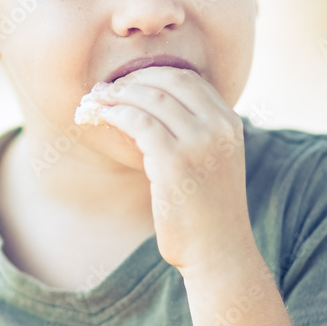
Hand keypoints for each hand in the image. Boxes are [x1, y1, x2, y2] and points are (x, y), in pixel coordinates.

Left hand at [83, 66, 254, 273]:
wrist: (218, 251)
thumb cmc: (207, 212)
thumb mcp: (211, 162)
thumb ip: (194, 133)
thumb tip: (148, 110)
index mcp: (230, 123)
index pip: (189, 78)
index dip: (153, 75)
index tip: (128, 83)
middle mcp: (218, 127)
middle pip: (169, 80)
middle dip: (132, 80)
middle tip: (107, 89)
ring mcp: (199, 143)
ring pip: (150, 97)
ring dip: (118, 95)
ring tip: (96, 101)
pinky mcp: (174, 162)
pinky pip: (138, 122)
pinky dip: (116, 114)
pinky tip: (102, 118)